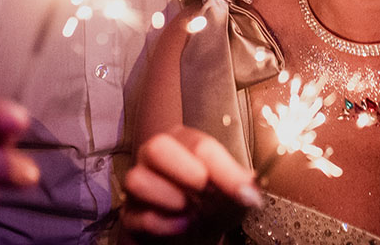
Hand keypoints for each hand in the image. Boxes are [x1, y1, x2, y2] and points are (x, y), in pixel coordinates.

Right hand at [122, 126, 261, 243]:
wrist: (191, 237)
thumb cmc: (212, 207)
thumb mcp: (232, 195)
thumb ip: (241, 188)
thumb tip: (249, 191)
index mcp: (185, 143)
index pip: (201, 146)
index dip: (224, 170)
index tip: (244, 193)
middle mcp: (157, 157)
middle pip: (157, 147)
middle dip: (183, 169)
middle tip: (203, 188)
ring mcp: (140, 184)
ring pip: (137, 179)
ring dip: (169, 197)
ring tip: (191, 211)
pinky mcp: (130, 215)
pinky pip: (136, 215)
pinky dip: (163, 224)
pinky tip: (182, 226)